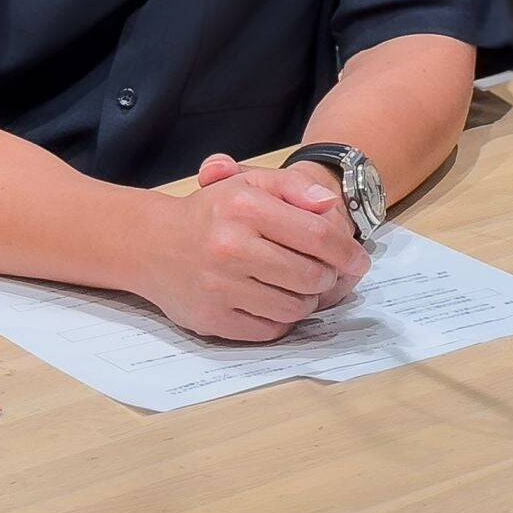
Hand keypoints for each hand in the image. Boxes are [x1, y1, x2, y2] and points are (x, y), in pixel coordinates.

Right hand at [136, 156, 370, 340]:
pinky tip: (278, 302)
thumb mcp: (251, 183)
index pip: (319, 235)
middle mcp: (231, 247)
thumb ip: (295, 187)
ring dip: (308, 300)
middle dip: (329, 277)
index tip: (360, 260)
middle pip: (312, 275)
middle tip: (326, 273)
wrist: (153, 244)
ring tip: (301, 287)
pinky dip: (283, 319)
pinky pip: (269, 329)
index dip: (348, 251)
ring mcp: (219, 286)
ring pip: (295, 307)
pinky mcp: (211, 319)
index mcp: (245, 207)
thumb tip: (330, 205)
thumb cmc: (213, 211)